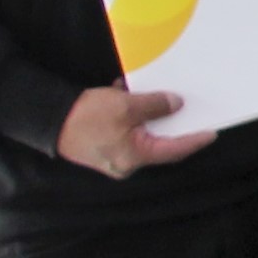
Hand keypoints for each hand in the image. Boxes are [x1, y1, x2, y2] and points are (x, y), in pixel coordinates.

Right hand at [57, 86, 212, 178]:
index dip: (194, 140)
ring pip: (140, 135)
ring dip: (148, 115)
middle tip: (191, 111)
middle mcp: (125, 162)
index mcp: (134, 157)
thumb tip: (175, 104)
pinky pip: (124, 131)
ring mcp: (112, 156)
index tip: (212, 133)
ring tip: (157, 97)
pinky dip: (129, 115)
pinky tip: (127, 95)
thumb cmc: (85, 116)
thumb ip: (155, 106)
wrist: (45, 118)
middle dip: (171, 125)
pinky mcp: (101, 145)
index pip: (174, 150)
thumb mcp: (125, 106)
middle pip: (158, 143)